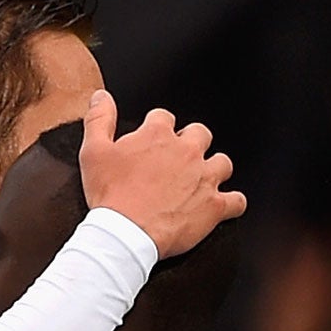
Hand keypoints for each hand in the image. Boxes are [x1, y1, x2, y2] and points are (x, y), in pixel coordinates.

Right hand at [79, 91, 245, 257]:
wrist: (126, 234)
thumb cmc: (111, 196)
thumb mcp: (93, 152)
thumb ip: (99, 119)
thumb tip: (101, 97)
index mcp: (158, 135)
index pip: (164, 117)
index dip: (158, 128)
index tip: (153, 141)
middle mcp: (186, 152)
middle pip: (200, 134)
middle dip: (191, 142)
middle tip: (178, 160)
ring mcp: (204, 179)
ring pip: (223, 163)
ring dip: (214, 168)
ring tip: (202, 179)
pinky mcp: (214, 206)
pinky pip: (237, 201)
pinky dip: (233, 202)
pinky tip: (224, 205)